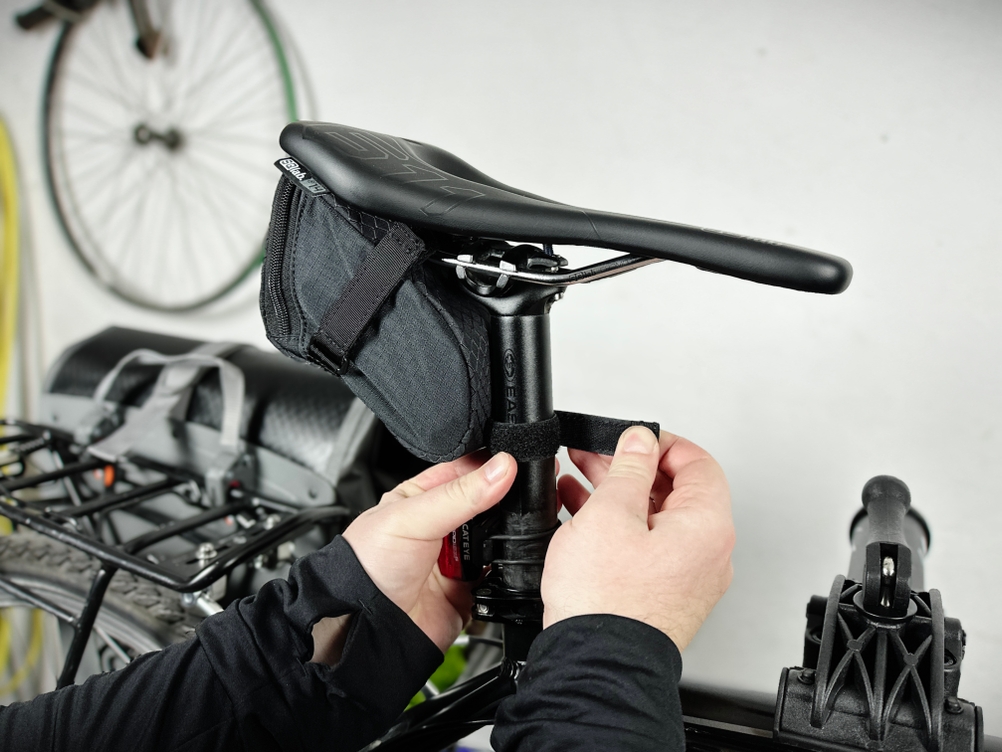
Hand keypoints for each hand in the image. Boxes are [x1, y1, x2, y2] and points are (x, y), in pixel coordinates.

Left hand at [332, 451, 515, 653]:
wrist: (369, 626)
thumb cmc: (368, 566)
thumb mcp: (414, 516)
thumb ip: (461, 494)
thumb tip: (501, 468)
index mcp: (420, 498)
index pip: (462, 471)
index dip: (488, 465)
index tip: (512, 461)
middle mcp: (440, 526)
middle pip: (485, 504)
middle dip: (501, 501)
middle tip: (516, 495)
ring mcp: (455, 558)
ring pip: (495, 538)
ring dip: (503, 536)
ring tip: (505, 532)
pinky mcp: (469, 588)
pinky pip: (499, 574)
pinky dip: (505, 568)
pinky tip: (503, 561)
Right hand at [543, 426, 733, 649]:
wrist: (595, 666)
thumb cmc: (606, 602)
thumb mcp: (611, 513)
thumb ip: (628, 468)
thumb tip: (640, 440)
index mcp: (706, 526)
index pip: (697, 462)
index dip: (660, 442)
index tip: (629, 438)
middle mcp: (707, 553)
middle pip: (675, 490)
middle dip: (631, 468)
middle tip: (595, 455)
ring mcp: (686, 578)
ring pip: (655, 519)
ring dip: (618, 495)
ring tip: (578, 480)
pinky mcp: (663, 596)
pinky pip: (645, 546)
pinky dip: (617, 526)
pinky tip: (581, 515)